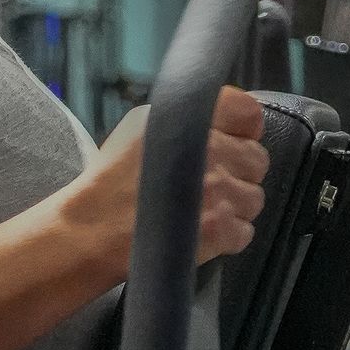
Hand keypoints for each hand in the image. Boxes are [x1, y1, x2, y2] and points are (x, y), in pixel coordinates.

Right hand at [67, 87, 268, 274]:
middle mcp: (209, 152)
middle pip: (258, 159)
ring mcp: (218, 192)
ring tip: (200, 211)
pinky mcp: (219, 230)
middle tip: (208, 183)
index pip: (249, 113)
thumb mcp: (140, 125)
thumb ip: (183, 115)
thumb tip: (217, 117)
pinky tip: (199, 232)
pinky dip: (227, 237)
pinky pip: (246, 231)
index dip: (245, 130)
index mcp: (190, 119)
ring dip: (234, 207)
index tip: (233, 142)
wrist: (91, 230)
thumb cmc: (109, 180)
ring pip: (254, 198)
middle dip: (239, 172)